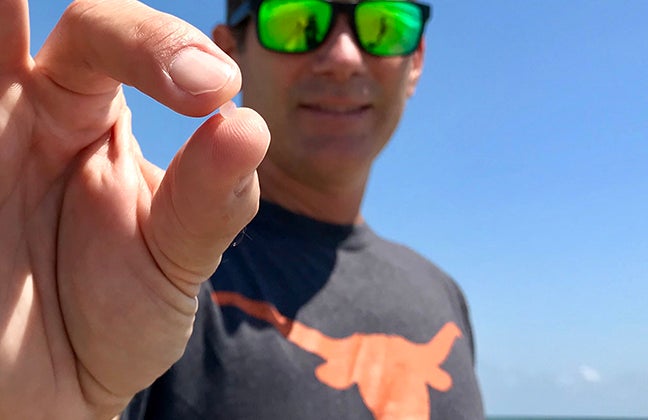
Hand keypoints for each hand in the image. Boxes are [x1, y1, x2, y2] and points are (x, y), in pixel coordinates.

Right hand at [0, 0, 268, 417]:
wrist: (61, 387)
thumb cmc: (118, 313)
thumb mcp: (175, 258)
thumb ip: (210, 197)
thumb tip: (251, 125)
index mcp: (98, 113)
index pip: (124, 38)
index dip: (162, 46)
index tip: (216, 88)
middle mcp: (33, 106)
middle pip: (51, 18)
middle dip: (89, 17)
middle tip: (115, 35)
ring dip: (2, 18)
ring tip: (14, 6)